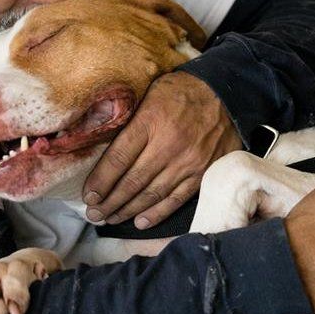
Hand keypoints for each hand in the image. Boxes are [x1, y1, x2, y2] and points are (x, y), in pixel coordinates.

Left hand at [82, 71, 241, 227]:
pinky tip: (140, 222)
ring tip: (109, 219)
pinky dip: (156, 213)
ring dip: (127, 210)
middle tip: (93, 214)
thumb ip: (129, 118)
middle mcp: (168, 145)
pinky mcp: (203, 174)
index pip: (118, 158)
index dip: (100, 181)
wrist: (226, 94)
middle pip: (132, 181)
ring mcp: (188, 162)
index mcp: (150, 121)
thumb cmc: (181, 92)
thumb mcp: (150, 92)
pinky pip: (176, 199)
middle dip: (109, 202)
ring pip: (151, 194)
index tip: (88, 195)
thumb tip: (99, 140)